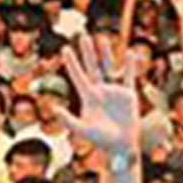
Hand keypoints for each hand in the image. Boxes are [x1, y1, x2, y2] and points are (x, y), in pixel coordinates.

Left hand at [53, 35, 139, 158]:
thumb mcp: (82, 129)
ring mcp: (114, 91)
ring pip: (109, 67)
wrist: (121, 147)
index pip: (78, 75)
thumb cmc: (101, 141)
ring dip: (106, 54)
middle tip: (82, 36)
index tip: (65, 48)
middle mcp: (100, 91)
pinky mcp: (128, 95)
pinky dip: (130, 65)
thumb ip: (68, 119)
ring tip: (102, 39)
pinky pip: (129, 76)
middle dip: (87, 52)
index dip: (71, 62)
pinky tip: (129, 53)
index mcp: (88, 97)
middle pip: (92, 67)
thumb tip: (53, 108)